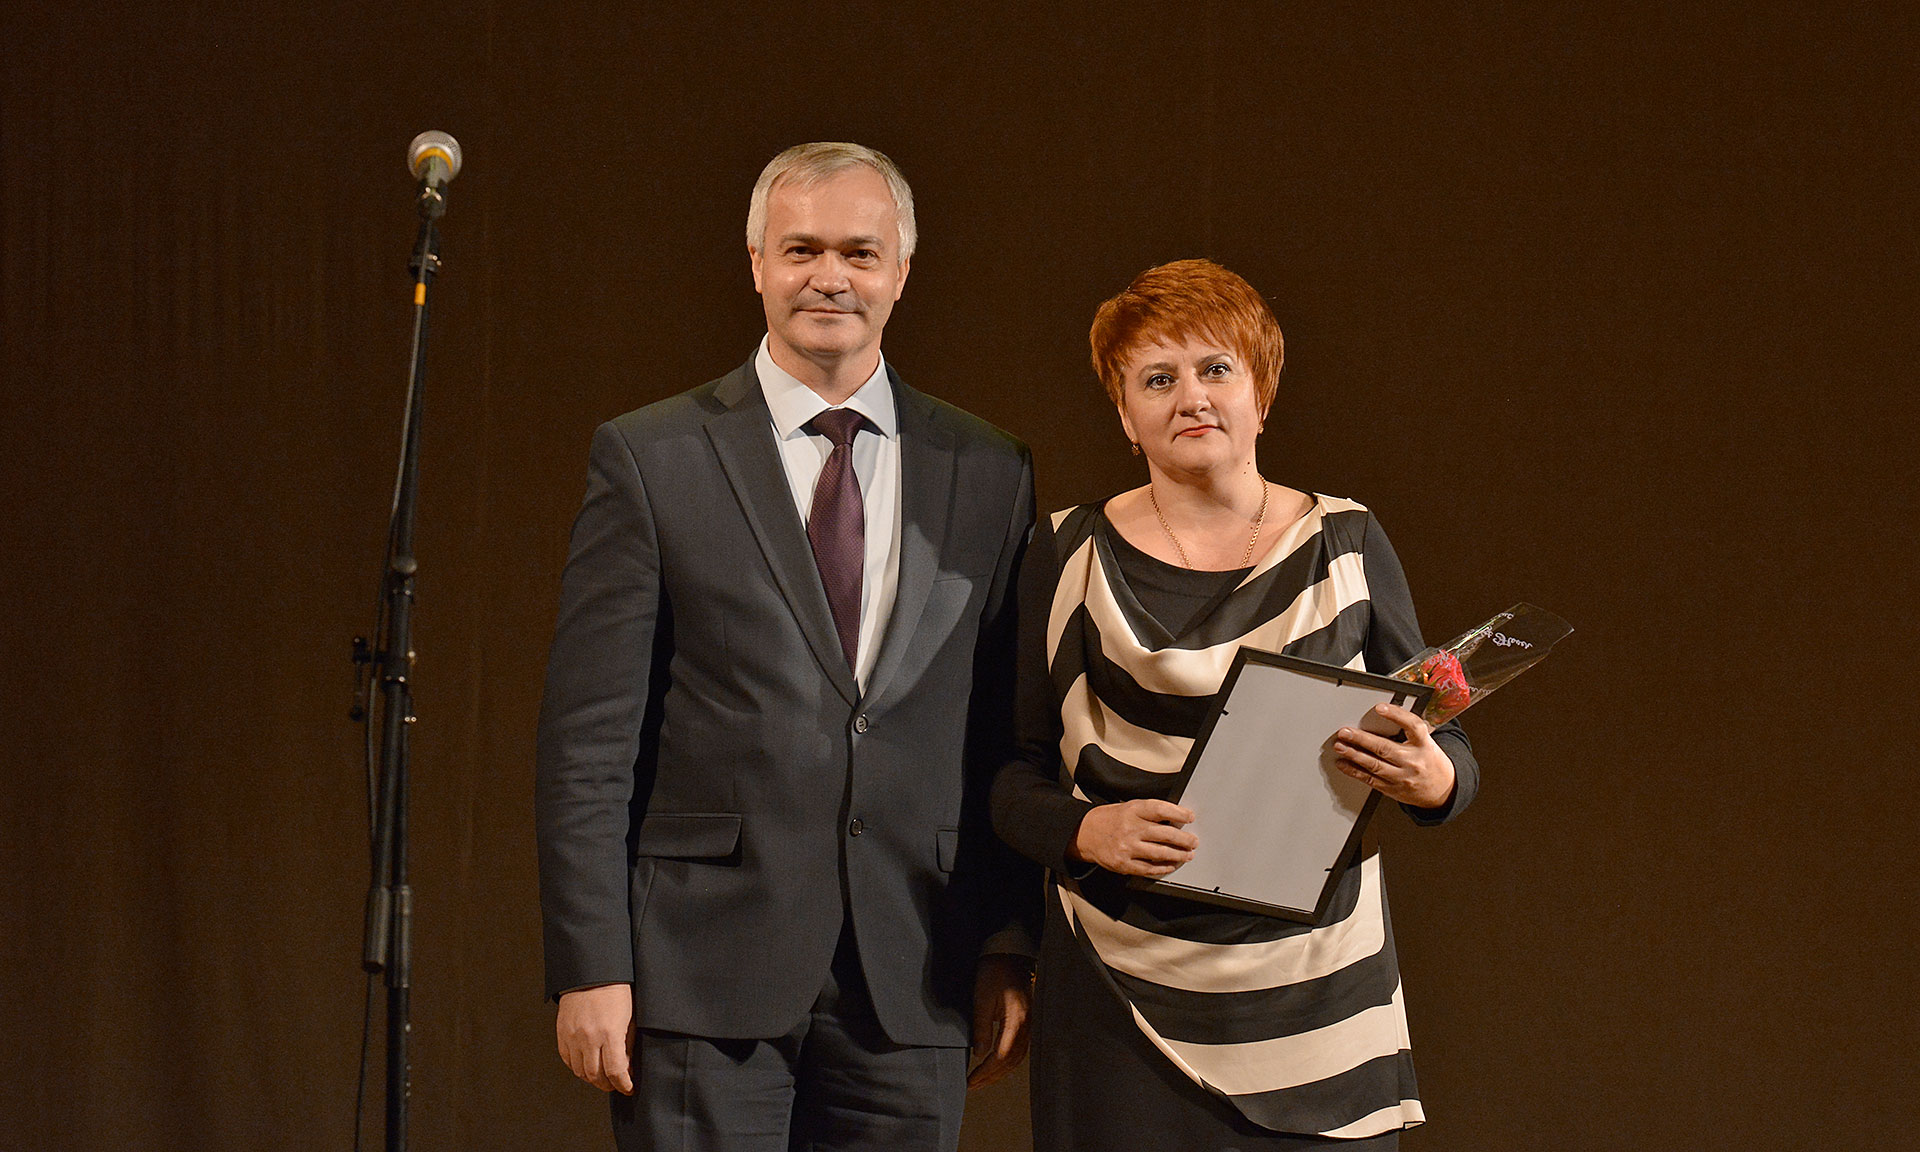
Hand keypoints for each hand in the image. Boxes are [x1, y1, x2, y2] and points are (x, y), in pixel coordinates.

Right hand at [555, 983, 634, 1094]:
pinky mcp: (562, 1033)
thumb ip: (628, 1046)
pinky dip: (577, 1068)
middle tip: (616, 1085)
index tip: (628, 1088)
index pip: (615, 1071)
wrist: (593, 974)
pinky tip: (587, 1066)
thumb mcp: (630, 1019)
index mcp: (610, 1033)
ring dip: (592, 1079)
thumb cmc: (616, 992)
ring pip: (580, 1071)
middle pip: (596, 1076)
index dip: (623, 1084)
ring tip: (602, 1077)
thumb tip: (627, 1068)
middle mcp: (589, 1037)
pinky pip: (568, 1060)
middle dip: (608, 1085)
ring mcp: (573, 1036)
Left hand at [967, 953, 1032, 1089]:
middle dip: (992, 1076)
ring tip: (982, 1080)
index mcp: (1017, 1019)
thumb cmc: (994, 972)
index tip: (972, 1078)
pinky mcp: (1026, 1022)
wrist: (1009, 955)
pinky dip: (1007, 1061)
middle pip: (1012, 1061)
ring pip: (1017, 1058)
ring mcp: (1029, 1024)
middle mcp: (1027, 1025)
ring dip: (1000, 1072)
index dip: (987, 1070)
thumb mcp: (982, 998)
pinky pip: (1019, 1049)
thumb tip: (979, 1054)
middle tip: (973, 1085)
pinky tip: (996, 1065)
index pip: (1002, 1055)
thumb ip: (981, 1028)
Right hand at [1071, 799, 1197, 875]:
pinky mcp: (1123, 863)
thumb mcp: (1129, 807)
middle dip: (1184, 839)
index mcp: (1132, 810)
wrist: (1085, 833)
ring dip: (1178, 855)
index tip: (1190, 817)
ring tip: (1188, 855)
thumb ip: (1150, 813)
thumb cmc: (1111, 820)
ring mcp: (1126, 847)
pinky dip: (1163, 868)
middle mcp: (1130, 828)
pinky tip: (1171, 866)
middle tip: (1193, 841)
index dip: (1179, 813)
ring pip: (1159, 853)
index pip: (1160, 810)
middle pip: (1164, 834)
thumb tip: (1176, 821)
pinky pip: (1148, 868)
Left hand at [1332, 703, 1455, 807]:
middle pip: (1385, 748)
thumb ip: (1409, 730)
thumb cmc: (1430, 761)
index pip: (1413, 726)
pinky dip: (1354, 771)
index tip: (1380, 708)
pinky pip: (1370, 779)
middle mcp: (1413, 761)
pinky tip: (1343, 764)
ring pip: (1374, 765)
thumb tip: (1385, 713)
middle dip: (1361, 739)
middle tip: (1345, 732)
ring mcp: (1402, 777)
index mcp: (1424, 745)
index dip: (1396, 715)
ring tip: (1340, 746)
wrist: (1443, 791)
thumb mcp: (1427, 742)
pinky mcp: (1393, 789)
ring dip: (1353, 755)